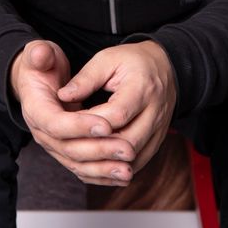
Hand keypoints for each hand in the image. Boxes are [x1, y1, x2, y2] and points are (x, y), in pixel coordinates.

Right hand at [9, 40, 135, 185]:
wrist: (38, 82)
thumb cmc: (43, 65)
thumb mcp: (41, 56)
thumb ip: (40, 54)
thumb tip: (41, 54)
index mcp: (35, 109)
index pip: (56, 124)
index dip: (80, 125)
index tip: (106, 124)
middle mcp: (42, 133)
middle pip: (70, 150)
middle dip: (100, 150)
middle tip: (127, 148)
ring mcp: (54, 147)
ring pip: (79, 165)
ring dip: (104, 169)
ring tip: (128, 168)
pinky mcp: (67, 154)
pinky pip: (85, 171)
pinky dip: (104, 175)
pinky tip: (124, 175)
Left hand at [57, 40, 177, 173]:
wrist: (165, 67)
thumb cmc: (132, 61)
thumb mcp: (107, 60)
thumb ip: (86, 78)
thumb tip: (62, 96)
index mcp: (142, 88)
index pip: (118, 114)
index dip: (93, 125)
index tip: (69, 125)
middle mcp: (155, 112)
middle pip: (128, 141)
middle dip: (99, 148)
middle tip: (72, 147)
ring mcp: (159, 129)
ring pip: (134, 158)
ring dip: (108, 163)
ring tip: (82, 160)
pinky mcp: (158, 140)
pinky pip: (139, 162)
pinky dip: (118, 168)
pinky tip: (99, 166)